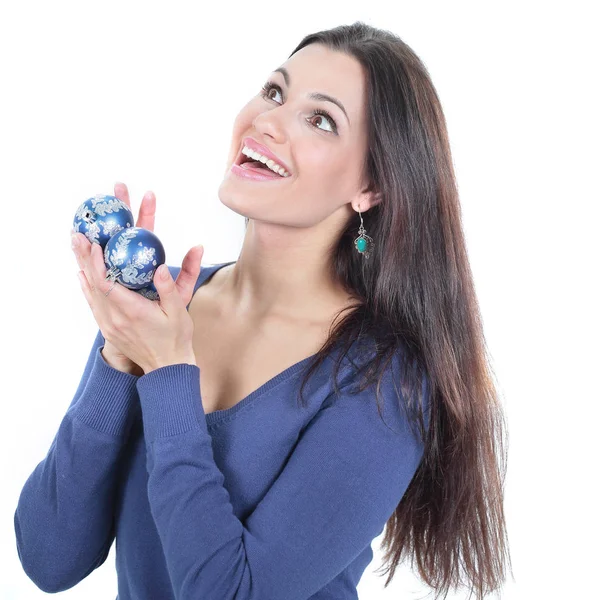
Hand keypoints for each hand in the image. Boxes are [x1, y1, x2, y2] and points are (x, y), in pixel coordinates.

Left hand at [71, 182, 203, 372]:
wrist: (167, 367)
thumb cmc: (176, 339)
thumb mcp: (179, 311)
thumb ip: (169, 288)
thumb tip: (161, 267)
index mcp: (132, 312)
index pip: (106, 283)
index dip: (98, 262)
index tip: (96, 244)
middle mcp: (115, 318)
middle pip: (93, 283)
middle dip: (85, 257)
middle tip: (78, 236)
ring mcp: (108, 324)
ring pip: (90, 291)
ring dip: (83, 267)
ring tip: (77, 247)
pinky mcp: (108, 328)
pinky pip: (92, 303)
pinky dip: (86, 286)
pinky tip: (82, 273)